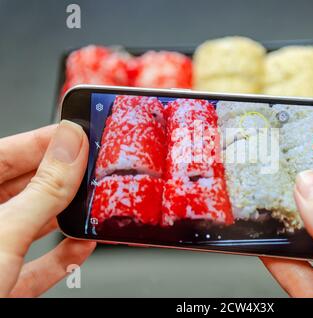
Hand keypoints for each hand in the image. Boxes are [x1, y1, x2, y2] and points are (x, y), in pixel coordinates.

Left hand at [0, 121, 95, 297]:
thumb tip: (70, 146)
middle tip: (95, 169)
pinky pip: (37, 263)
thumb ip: (43, 189)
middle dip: (63, 180)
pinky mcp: (1, 284)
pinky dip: (63, 256)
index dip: (45, 140)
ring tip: (93, 204)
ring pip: (33, 224)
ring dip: (66, 218)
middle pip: (24, 187)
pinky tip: (82, 246)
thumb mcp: (2, 233)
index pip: (5, 153)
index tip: (80, 133)